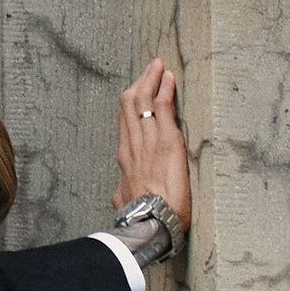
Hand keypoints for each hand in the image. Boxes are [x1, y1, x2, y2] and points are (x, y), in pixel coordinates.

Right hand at [113, 60, 190, 231]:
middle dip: (141, 83)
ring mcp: (149, 142)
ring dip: (152, 80)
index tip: (137, 89)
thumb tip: (120, 192)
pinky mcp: (167, 142)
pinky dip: (164, 90)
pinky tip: (168, 78)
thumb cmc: (140, 218)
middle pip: (131, 105)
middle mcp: (133, 146)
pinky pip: (163, 108)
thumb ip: (123, 191)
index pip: (126, 123)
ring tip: (158, 66)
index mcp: (126, 160)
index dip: (131, 103)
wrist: (149, 224)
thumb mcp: (124, 203)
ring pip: (145, 102)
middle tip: (150, 68)